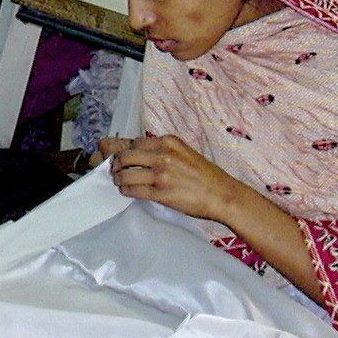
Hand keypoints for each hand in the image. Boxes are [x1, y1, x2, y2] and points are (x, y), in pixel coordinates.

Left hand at [98, 134, 241, 223]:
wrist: (222, 195)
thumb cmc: (207, 176)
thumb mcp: (185, 153)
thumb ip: (165, 151)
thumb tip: (144, 155)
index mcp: (169, 142)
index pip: (136, 142)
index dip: (125, 150)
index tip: (122, 155)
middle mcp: (163, 155)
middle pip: (126, 155)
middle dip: (117, 162)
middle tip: (115, 168)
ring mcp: (161, 174)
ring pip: (126, 173)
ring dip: (119, 177)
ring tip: (119, 181)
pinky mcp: (160, 193)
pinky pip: (134, 190)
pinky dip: (126, 190)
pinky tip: (126, 191)